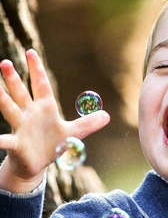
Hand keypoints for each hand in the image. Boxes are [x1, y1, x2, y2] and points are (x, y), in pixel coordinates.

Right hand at [0, 49, 109, 192]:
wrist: (37, 164)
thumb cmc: (52, 145)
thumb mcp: (74, 133)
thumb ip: (89, 123)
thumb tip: (107, 116)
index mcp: (45, 109)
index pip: (41, 85)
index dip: (37, 70)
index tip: (30, 52)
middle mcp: (30, 115)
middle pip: (21, 94)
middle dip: (13, 79)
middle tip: (4, 63)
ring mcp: (21, 128)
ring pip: (10, 110)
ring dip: (2, 99)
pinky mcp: (17, 144)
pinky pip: (5, 140)